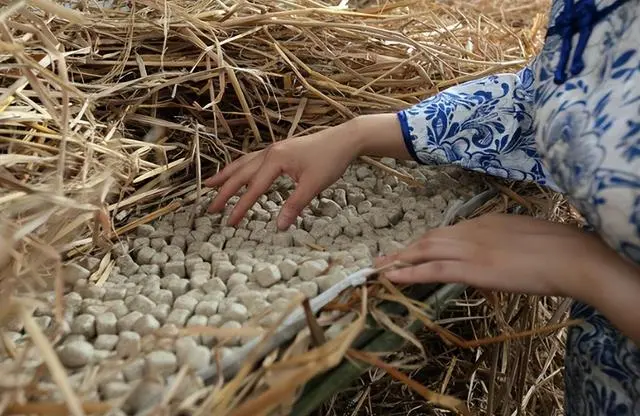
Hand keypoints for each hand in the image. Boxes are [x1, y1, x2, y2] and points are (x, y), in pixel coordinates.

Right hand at [205, 114, 409, 229]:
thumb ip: (295, 205)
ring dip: (227, 175)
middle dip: (224, 192)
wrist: (344, 139)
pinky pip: (253, 159)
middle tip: (209, 209)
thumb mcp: (313, 185)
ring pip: (244, 163)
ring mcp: (274, 149)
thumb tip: (279, 226)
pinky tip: (238, 172)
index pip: (253, 188)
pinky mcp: (280, 149)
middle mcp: (270, 152)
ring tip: (211, 185)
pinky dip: (240, 167)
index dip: (240, 207)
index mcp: (276, 160)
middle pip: (241, 174)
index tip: (229, 223)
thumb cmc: (331, 160)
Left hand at [375, 214, 628, 300]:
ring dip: (399, 260)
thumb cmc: (559, 250)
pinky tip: (392, 277)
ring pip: (425, 251)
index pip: (446, 233)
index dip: (425, 243)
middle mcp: (471, 230)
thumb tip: (497, 257)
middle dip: (404, 249)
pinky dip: (409, 273)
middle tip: (383, 258)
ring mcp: (470, 248)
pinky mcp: (473, 267)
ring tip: (378, 269)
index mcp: (484, 222)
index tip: (410, 250)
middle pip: (429, 238)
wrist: (572, 256)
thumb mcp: (525, 240)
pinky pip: (433, 269)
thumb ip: (504, 245)